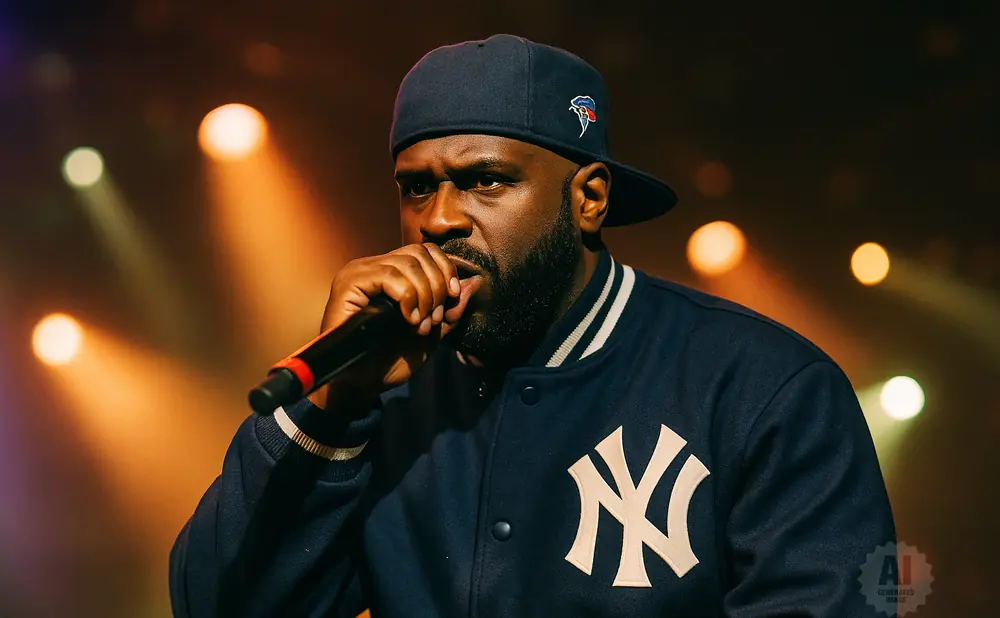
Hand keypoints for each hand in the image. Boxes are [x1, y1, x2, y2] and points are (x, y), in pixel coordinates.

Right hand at [308, 243, 481, 409]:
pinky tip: (408, 319)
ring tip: (419, 325)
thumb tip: (475, 281)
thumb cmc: (392, 360)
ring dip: (424, 296)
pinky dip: (407, 297)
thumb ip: (451, 307)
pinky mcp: (349, 283)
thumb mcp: (432, 331)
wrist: (363, 384)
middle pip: (419, 253)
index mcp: (391, 273)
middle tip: (433, 320)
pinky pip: (389, 275)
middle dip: (437, 287)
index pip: (426, 251)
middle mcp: (373, 267)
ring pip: (407, 263)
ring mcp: (359, 273)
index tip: (453, 297)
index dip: (445, 270)